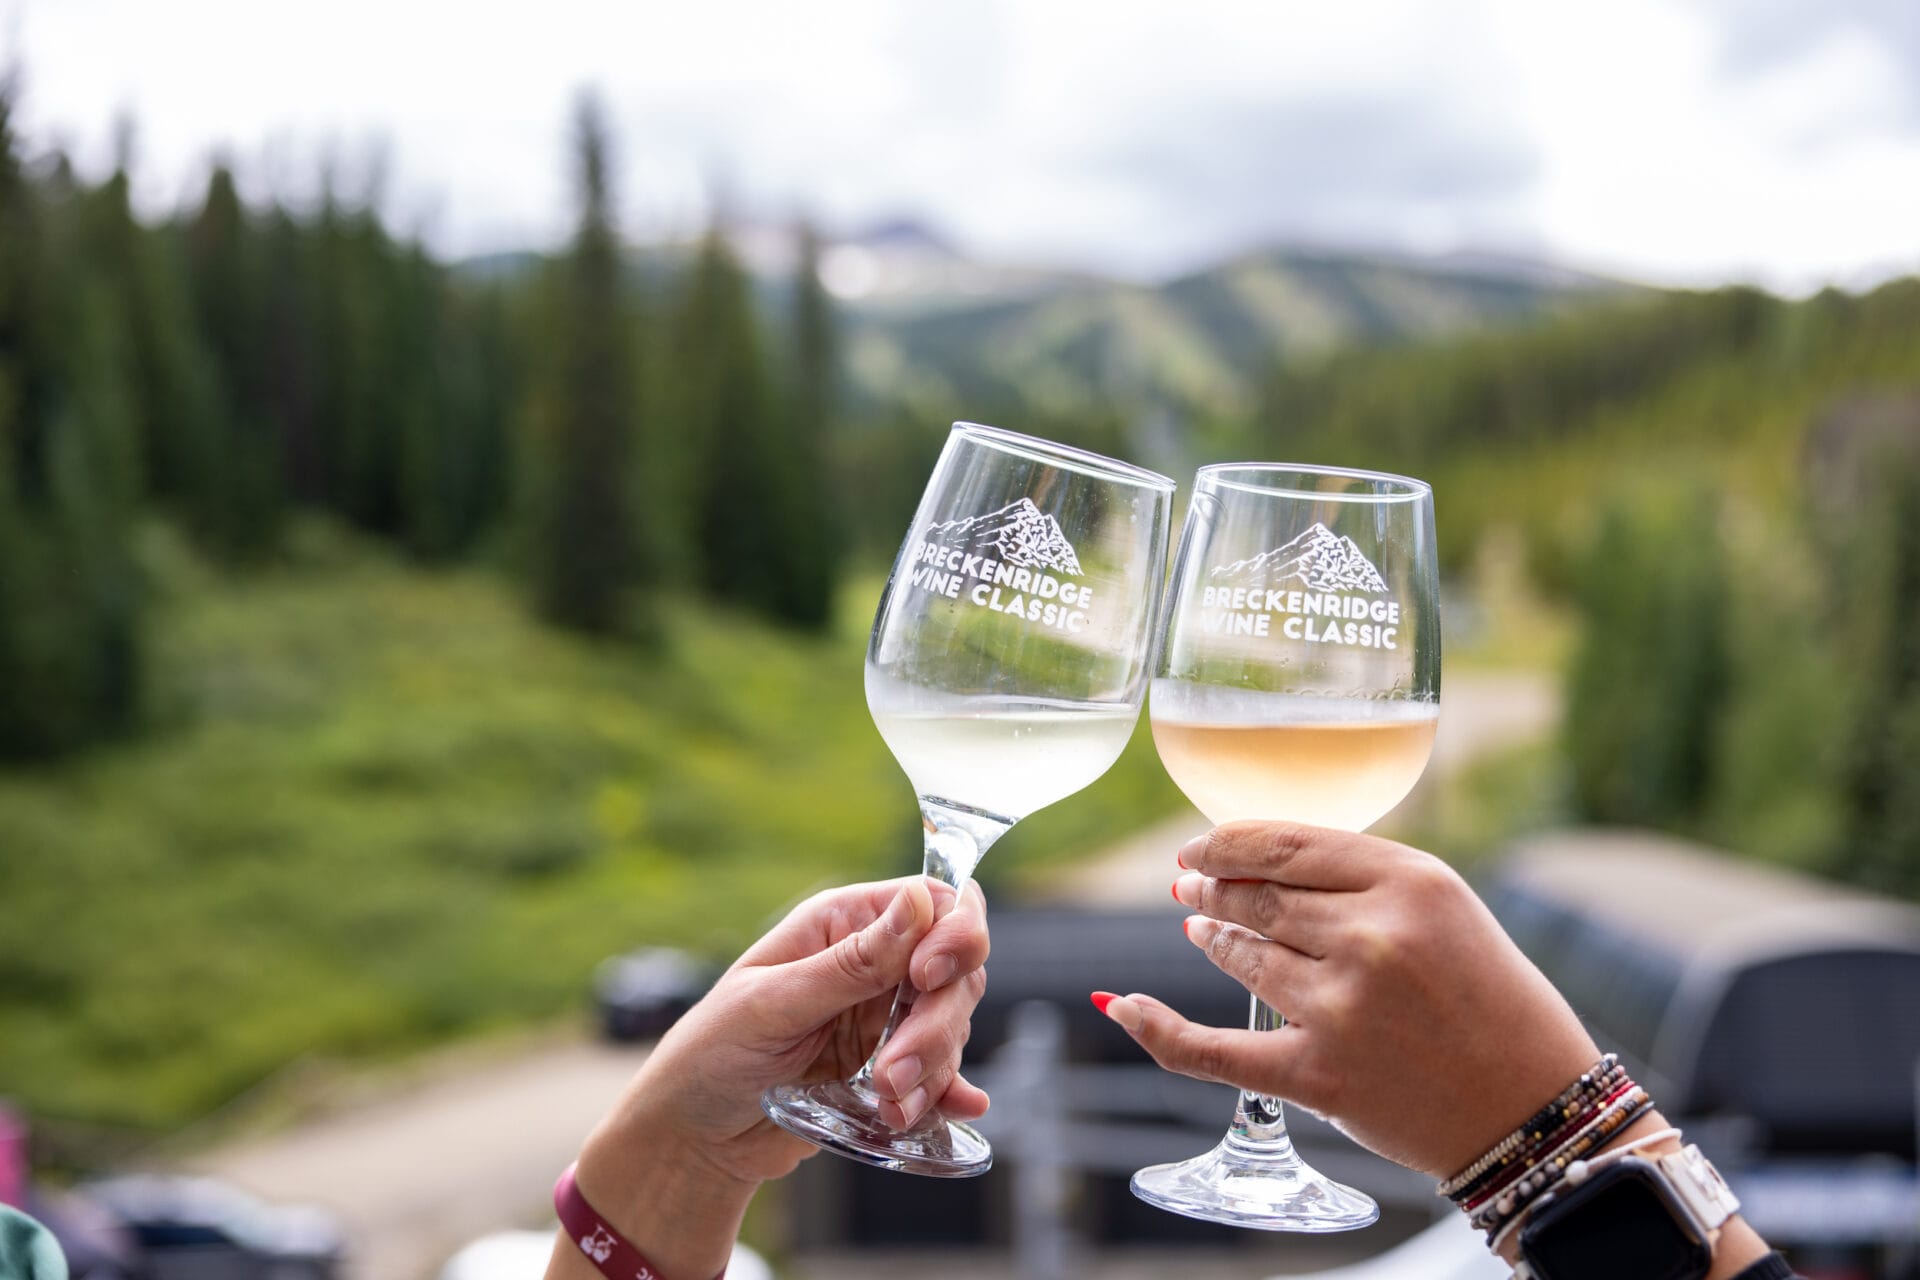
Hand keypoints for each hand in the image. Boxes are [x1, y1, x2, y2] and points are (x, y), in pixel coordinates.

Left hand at [595, 875, 990, 1181]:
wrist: (693, 1138)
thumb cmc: (711, 1054)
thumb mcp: (772, 1004)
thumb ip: (852, 963)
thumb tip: (918, 901)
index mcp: (842, 924)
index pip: (933, 902)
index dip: (952, 933)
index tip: (928, 979)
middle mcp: (872, 964)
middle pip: (955, 971)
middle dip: (935, 1024)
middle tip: (891, 1074)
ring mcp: (884, 1019)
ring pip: (951, 1025)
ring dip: (932, 1069)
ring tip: (887, 1105)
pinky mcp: (889, 1069)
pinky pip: (941, 1074)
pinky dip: (948, 1093)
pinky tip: (955, 1108)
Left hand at [1096, 822, 1597, 1178]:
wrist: (1534, 1110)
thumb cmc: (1495, 1003)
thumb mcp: (1446, 910)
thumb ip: (1362, 882)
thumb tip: (1260, 864)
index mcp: (1410, 881)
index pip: (1289, 841)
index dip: (1229, 842)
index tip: (1200, 846)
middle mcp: (1372, 936)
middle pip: (1258, 897)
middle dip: (1214, 889)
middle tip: (1189, 887)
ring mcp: (1342, 1006)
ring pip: (1243, 956)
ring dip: (1213, 939)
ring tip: (1199, 929)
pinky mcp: (1320, 1074)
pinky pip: (1213, 1048)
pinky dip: (1158, 1028)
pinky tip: (1121, 1004)